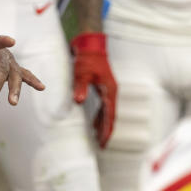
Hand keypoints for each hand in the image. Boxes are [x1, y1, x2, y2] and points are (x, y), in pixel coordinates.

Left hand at [0, 34, 44, 103]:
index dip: (2, 41)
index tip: (11, 41)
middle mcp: (0, 52)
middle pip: (3, 67)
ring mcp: (6, 61)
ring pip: (14, 74)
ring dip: (15, 88)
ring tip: (13, 103)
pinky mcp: (9, 70)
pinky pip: (23, 75)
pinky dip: (33, 80)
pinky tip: (42, 87)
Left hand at [71, 32, 116, 147]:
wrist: (91, 45)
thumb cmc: (88, 58)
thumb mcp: (82, 73)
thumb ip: (81, 87)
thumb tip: (79, 102)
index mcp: (110, 91)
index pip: (110, 115)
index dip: (107, 130)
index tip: (103, 143)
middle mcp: (111, 92)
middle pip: (110, 116)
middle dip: (106, 131)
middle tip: (102, 145)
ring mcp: (107, 89)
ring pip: (107, 112)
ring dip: (103, 124)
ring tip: (97, 137)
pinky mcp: (102, 87)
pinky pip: (103, 106)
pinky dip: (100, 116)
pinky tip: (94, 122)